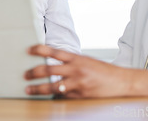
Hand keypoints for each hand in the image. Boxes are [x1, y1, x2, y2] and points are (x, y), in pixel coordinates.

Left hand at [24, 45, 147, 98]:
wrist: (122, 82)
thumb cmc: (104, 72)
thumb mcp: (87, 61)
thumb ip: (71, 62)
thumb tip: (54, 64)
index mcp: (77, 58)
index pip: (54, 51)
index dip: (39, 49)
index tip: (28, 50)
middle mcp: (76, 69)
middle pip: (49, 69)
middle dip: (34, 72)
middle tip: (25, 74)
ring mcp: (77, 83)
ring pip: (52, 86)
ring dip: (38, 88)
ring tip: (29, 89)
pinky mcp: (80, 96)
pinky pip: (62, 96)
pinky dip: (54, 96)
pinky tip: (46, 97)